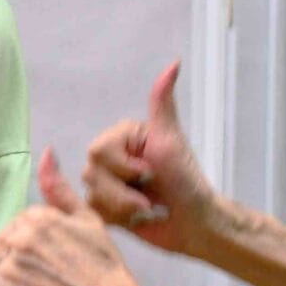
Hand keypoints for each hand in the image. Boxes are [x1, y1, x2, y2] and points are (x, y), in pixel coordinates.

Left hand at [0, 149, 152, 285]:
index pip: (12, 236)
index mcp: (32, 219)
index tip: (54, 269)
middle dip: (19, 275)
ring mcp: (7, 275)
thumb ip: (61, 191)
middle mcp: (14, 242)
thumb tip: (45, 153)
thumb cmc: (107, 273)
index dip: (32, 256)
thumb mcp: (89, 222)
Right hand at [82, 61, 216, 255]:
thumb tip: (174, 63)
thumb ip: (162, 103)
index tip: (152, 171)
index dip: (125, 167)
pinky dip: (118, 218)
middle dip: (125, 191)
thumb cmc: (186, 180)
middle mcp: (109, 158)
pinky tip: (137, 218)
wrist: (194, 222)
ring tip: (147, 207)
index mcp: (121, 138)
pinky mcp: (104, 207)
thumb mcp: (171, 140)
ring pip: (92, 194)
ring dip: (125, 207)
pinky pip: (93, 211)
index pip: (99, 151)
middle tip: (151, 191)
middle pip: (91, 173)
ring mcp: (105, 182)